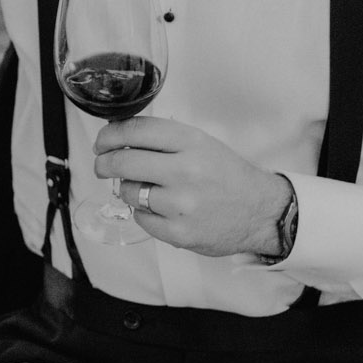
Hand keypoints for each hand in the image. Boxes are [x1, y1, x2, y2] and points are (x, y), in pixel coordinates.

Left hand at [92, 117, 290, 257]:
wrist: (260, 211)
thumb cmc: (227, 175)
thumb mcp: (201, 143)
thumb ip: (163, 138)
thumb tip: (118, 135)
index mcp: (191, 142)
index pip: (135, 130)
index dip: (109, 134)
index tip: (102, 141)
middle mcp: (186, 170)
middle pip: (123, 162)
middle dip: (104, 163)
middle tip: (102, 165)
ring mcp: (182, 204)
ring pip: (129, 192)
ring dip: (128, 189)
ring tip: (145, 188)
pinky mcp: (179, 232)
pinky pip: (141, 218)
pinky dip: (143, 213)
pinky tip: (159, 208)